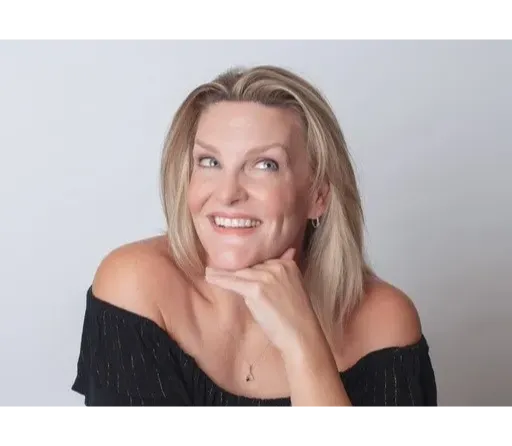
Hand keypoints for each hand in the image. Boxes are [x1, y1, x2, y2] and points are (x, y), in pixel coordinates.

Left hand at [204, 248, 323, 356]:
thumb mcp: (294, 287)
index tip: (234, 268)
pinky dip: (220, 280)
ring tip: (209, 272)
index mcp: (288, 264)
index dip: (247, 268)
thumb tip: (288, 251)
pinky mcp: (257, 289)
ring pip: (239, 274)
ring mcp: (267, 277)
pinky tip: (210, 277)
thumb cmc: (296, 316)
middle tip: (216, 268)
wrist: (301, 335)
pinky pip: (234, 283)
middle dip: (234, 271)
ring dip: (222, 274)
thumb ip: (285, 271)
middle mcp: (278, 266)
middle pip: (249, 267)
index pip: (261, 262)